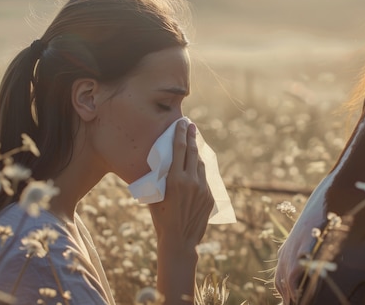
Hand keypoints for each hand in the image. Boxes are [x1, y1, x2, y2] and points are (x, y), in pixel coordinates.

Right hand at [148, 119, 213, 303]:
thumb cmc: (161, 219)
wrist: (179, 240)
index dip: (181, 134)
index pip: (179, 149)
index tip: (182, 124)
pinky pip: (204, 178)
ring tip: (194, 144)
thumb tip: (160, 165)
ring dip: (196, 153)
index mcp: (175, 179)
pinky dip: (200, 170)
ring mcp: (202, 188)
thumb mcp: (155, 196)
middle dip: (192, 137)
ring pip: (200, 165)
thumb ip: (160, 180)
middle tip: (191, 126)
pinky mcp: (209, 196)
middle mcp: (190, 181)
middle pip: (192, 152)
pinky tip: (197, 166)